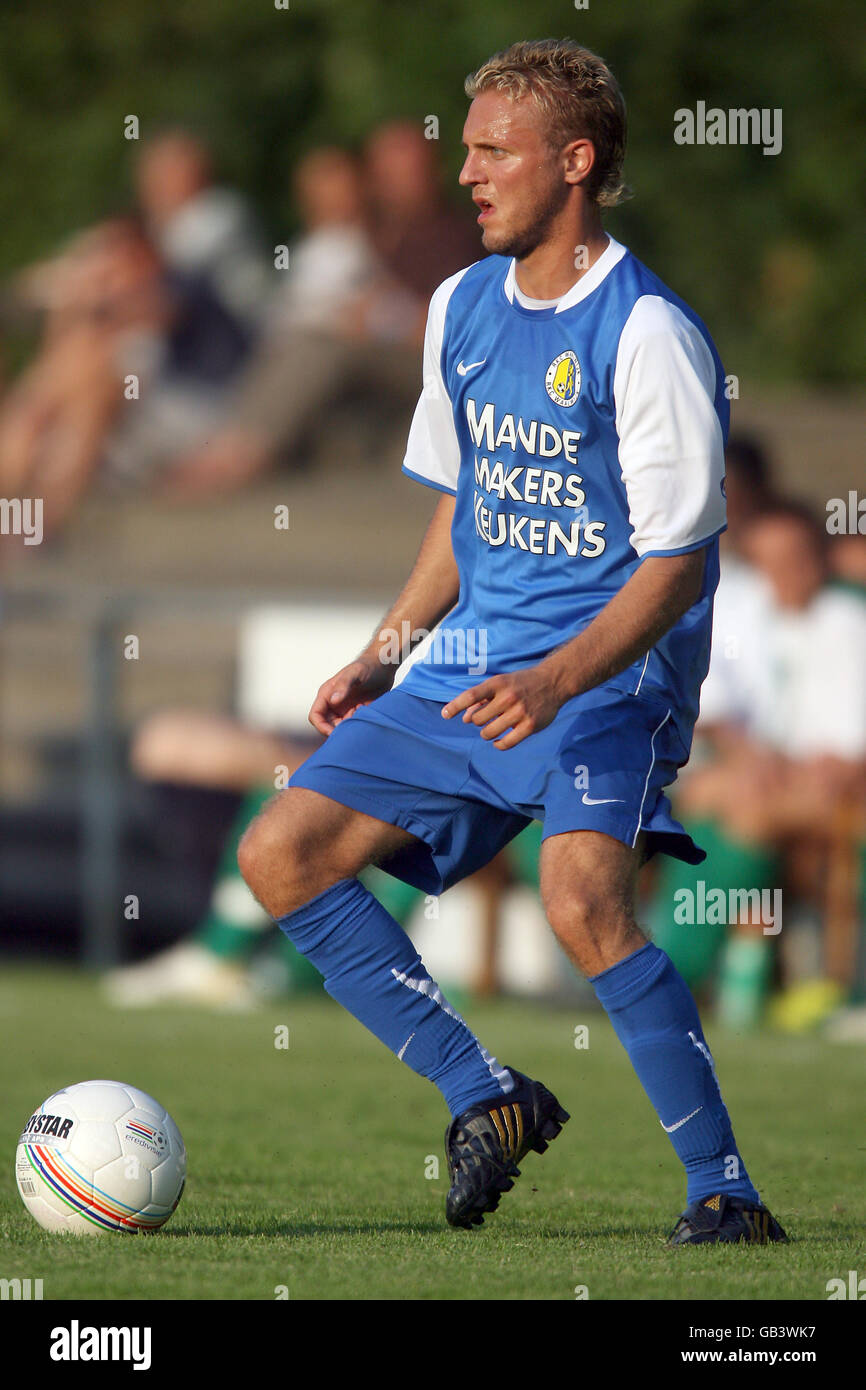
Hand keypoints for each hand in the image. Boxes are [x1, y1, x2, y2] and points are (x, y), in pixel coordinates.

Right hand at [309, 654, 394, 735]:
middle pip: (328, 726)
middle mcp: (333, 703)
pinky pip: (354, 725)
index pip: (315, 716)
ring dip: (350, 726)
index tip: (333, 733)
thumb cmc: (368, 666)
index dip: (321, 727)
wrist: (384, 666)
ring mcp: (345, 709)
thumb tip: (333, 701)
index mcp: (327, 694)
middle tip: (354, 722)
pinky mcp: (357, 712)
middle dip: (338, 729)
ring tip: (362, 710)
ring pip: (341, 727)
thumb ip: (343, 686)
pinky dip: (359, 724)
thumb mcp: (355, 673)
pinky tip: (367, 710)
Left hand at [441, 666, 563, 749]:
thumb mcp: (500, 684)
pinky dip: (498, 744)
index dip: (455, 706)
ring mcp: (520, 712)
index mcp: (498, 684)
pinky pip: (506, 743)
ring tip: (491, 730)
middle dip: (476, 722)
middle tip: (485, 719)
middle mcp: (508, 697)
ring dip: (486, 734)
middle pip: (477, 719)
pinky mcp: (530, 726)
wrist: (553, 682)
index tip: (444, 715)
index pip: (470, 696)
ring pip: (489, 732)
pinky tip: (498, 741)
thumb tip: (463, 718)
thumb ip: (481, 699)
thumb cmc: (521, 684)